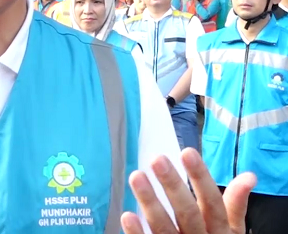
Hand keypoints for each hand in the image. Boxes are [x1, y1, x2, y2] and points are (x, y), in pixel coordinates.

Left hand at [120, 148, 255, 233]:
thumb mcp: (231, 231)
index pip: (213, 202)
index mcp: (219, 231)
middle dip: (173, 185)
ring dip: (150, 202)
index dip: (201, 178)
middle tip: (157, 159)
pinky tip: (127, 215)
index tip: (187, 152)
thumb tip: (249, 176)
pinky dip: (138, 233)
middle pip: (187, 213)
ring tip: (136, 176)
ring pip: (164, 228)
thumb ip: (235, 205)